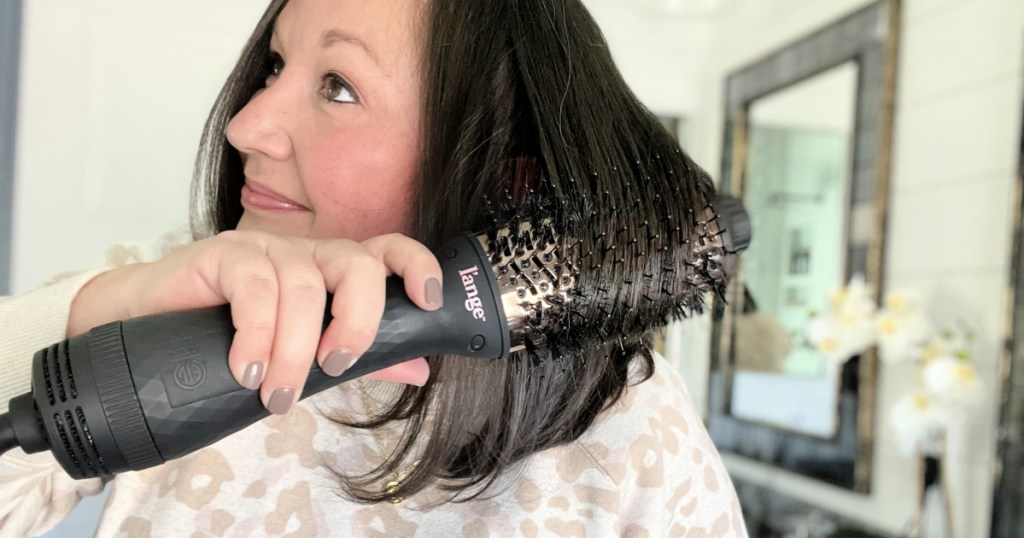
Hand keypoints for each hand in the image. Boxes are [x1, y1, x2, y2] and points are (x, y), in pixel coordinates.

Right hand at [68, 230, 442, 413]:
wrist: (146, 328)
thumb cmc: (231, 340)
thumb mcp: (304, 355)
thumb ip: (359, 358)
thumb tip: (418, 367)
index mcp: (333, 272)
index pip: (388, 251)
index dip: (416, 267)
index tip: (428, 301)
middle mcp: (306, 254)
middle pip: (355, 266)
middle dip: (355, 323)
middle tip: (332, 367)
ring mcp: (264, 251)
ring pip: (303, 287)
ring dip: (294, 350)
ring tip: (275, 395)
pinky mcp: (223, 254)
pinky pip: (254, 287)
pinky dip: (256, 334)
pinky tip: (246, 368)